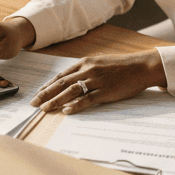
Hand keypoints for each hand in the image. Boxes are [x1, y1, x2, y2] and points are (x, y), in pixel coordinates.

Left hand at [31, 50, 167, 113]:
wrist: (141, 66)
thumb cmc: (122, 66)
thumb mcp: (100, 63)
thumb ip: (86, 70)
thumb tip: (72, 80)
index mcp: (85, 63)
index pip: (61, 76)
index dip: (48, 85)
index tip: (38, 93)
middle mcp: (88, 70)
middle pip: (61, 84)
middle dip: (45, 94)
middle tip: (34, 103)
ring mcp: (96, 81)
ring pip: (70, 92)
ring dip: (55, 101)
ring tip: (45, 109)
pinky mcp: (105, 91)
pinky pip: (86, 99)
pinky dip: (75, 106)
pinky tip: (66, 111)